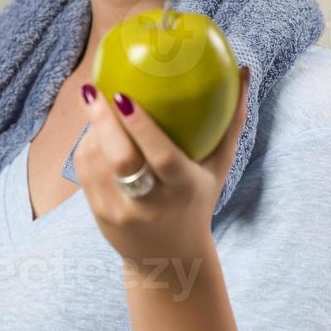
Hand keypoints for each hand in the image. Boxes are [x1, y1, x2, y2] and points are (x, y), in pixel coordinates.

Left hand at [72, 66, 249, 271]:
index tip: (125, 95)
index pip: (162, 156)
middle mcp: (151, 203)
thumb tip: (243, 70)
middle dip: (103, 121)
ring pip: (97, 163)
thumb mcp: (218, 167)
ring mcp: (121, 211)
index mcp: (184, 188)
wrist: (169, 260)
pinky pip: (86, 172)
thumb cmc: (197, 200)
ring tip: (92, 98)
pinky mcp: (100, 214)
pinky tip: (90, 125)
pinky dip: (87, 145)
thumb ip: (231, 122)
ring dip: (91, 129)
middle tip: (93, 89)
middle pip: (122, 159)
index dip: (141, 126)